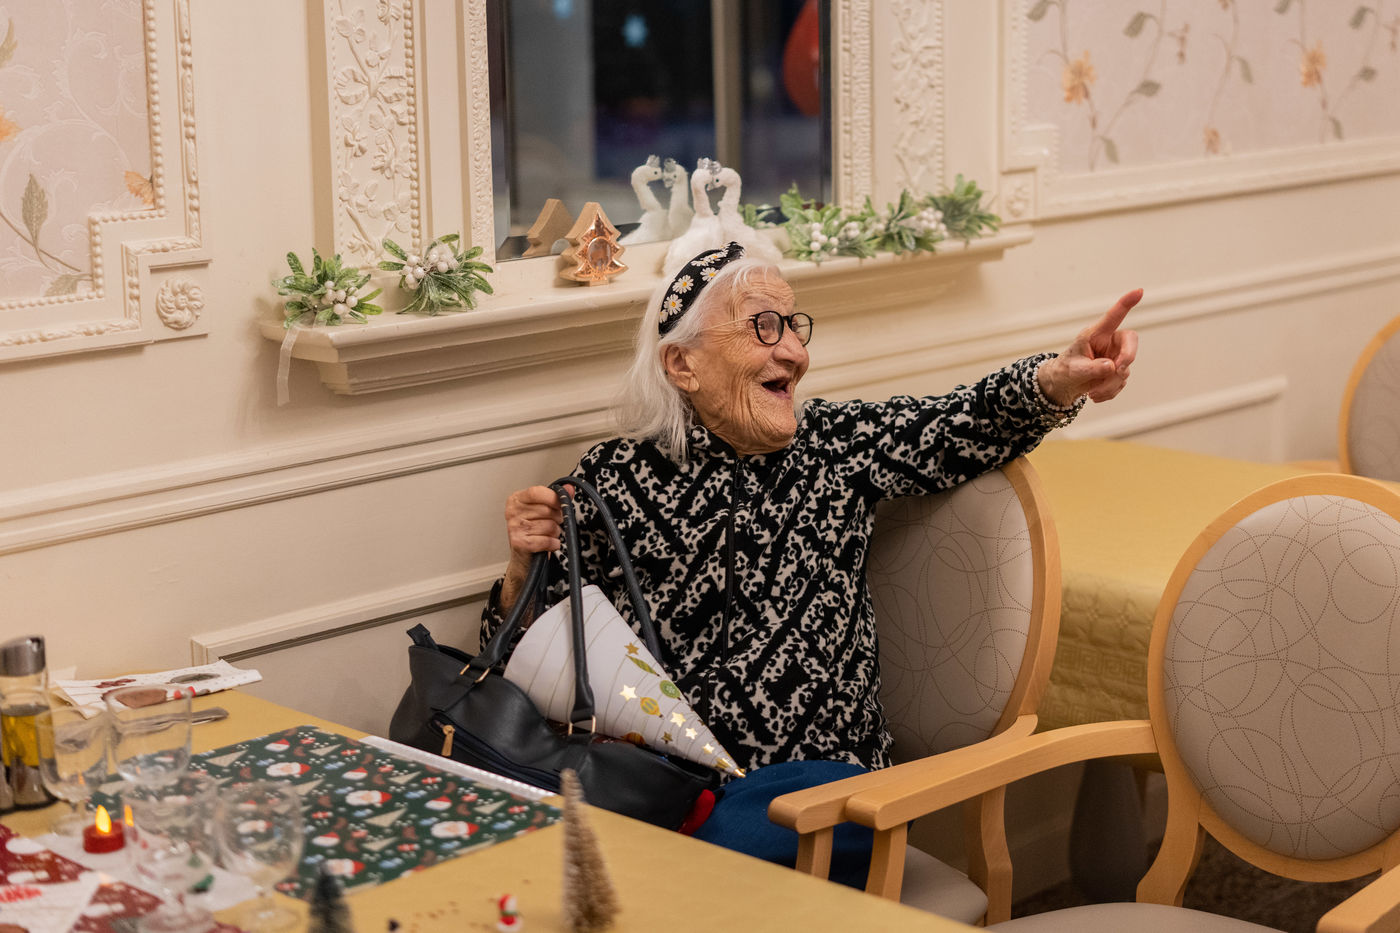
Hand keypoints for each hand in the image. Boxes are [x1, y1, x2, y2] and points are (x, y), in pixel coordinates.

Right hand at [500, 485, 566, 610]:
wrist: (524, 557)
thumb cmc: (533, 531)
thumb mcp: (544, 510)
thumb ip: (557, 497)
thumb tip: (569, 488)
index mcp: (516, 500)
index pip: (537, 492)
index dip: (553, 498)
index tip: (560, 504)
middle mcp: (512, 512)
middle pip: (547, 510)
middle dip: (556, 518)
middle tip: (551, 524)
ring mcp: (514, 528)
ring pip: (549, 526)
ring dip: (555, 533)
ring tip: (547, 535)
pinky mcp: (520, 543)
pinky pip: (547, 540)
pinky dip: (553, 544)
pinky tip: (548, 544)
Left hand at [1039, 288, 1141, 405]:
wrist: (1064, 386)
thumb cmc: (1066, 371)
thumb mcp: (1074, 370)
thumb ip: (1092, 368)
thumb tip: (1112, 367)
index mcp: (1096, 334)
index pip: (1113, 317)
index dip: (1126, 304)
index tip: (1139, 291)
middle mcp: (1109, 343)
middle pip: (1131, 341)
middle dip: (1127, 357)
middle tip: (1117, 370)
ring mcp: (1115, 357)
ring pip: (1125, 368)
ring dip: (1110, 383)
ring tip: (1091, 391)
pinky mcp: (1118, 371)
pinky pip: (1122, 381)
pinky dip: (1110, 391)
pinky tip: (1095, 394)